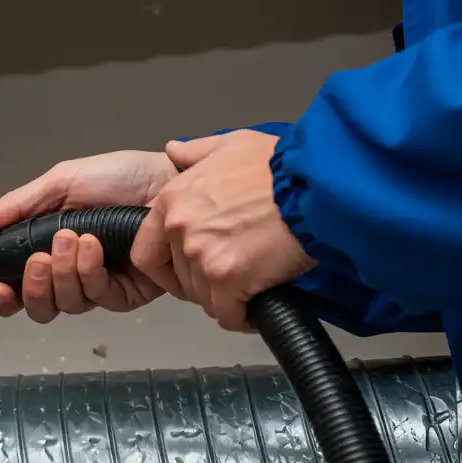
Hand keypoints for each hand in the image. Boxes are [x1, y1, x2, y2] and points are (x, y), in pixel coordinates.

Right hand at [0, 150, 177, 323]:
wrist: (168, 181)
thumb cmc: (122, 177)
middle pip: (39, 307)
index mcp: (49, 248)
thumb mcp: (61, 183)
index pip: (17, 287)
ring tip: (73, 240)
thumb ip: (19, 206)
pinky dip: (91, 272)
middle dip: (33, 287)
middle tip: (39, 258)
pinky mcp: (127, 293)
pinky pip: (99, 299)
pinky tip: (95, 248)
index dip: (4, 296)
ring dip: (65, 273)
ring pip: (67, 304)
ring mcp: (99, 285)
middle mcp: (71, 272)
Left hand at [129, 130, 315, 331]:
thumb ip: (196, 153)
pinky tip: (258, 306)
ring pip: (204, 298)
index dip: (167, 266)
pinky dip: (244, 317)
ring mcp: (202, 257)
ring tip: (252, 284)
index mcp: (172, 200)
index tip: (186, 270)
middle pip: (180, 279)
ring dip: (227, 298)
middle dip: (204, 282)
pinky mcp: (228, 281)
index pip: (146, 252)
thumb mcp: (232, 145)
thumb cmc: (279, 166)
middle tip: (234, 273)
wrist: (316, 186)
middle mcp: (180, 230)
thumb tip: (174, 152)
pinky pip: (228, 315)